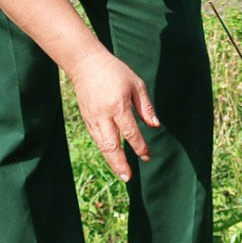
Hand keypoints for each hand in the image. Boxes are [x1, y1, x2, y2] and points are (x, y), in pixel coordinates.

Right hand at [69, 50, 159, 180]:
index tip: (147, 155)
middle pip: (111, 145)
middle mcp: (103, 115)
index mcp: (118, 106)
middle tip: (128, 177)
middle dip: (120, 163)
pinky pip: (96, 139)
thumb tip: (155, 125)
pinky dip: (104, 151)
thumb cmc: (115, 72)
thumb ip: (145, 106)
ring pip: (102, 146)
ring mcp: (93, 119)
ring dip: (112, 161)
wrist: (86, 64)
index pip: (130, 132)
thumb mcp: (136, 84)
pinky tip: (112, 158)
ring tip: (122, 174)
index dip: (139, 146)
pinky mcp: (87, 119)